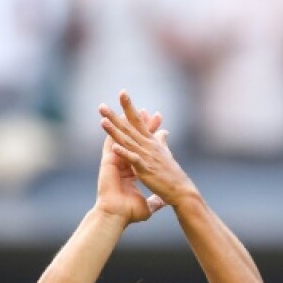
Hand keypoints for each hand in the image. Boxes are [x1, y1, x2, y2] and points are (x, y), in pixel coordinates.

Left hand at [99, 90, 196, 211]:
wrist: (181, 189)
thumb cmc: (172, 173)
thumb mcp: (166, 153)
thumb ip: (162, 141)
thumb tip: (163, 131)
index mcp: (151, 142)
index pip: (138, 120)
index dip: (129, 107)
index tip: (122, 93)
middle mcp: (148, 145)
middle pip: (129, 127)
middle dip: (115, 116)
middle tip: (101, 105)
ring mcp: (146, 156)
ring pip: (128, 140)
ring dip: (115, 131)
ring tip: (102, 120)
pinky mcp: (145, 169)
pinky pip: (133, 159)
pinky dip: (124, 152)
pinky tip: (114, 146)